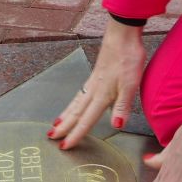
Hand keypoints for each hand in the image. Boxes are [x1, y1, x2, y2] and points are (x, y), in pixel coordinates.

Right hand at [50, 21, 146, 145]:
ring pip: (75, 102)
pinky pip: (80, 94)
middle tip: (50, 137)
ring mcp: (93, 81)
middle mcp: (94, 90)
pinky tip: (75, 104)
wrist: (122, 34)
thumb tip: (116, 126)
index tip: (65, 146)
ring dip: (65, 115)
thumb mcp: (130, 84)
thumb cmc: (127, 58)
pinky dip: (73, 103)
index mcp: (101, 95)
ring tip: (55, 124)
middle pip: (76, 112)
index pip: (86, 119)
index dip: (76, 134)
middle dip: (64, 126)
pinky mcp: (96, 75)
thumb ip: (122, 106)